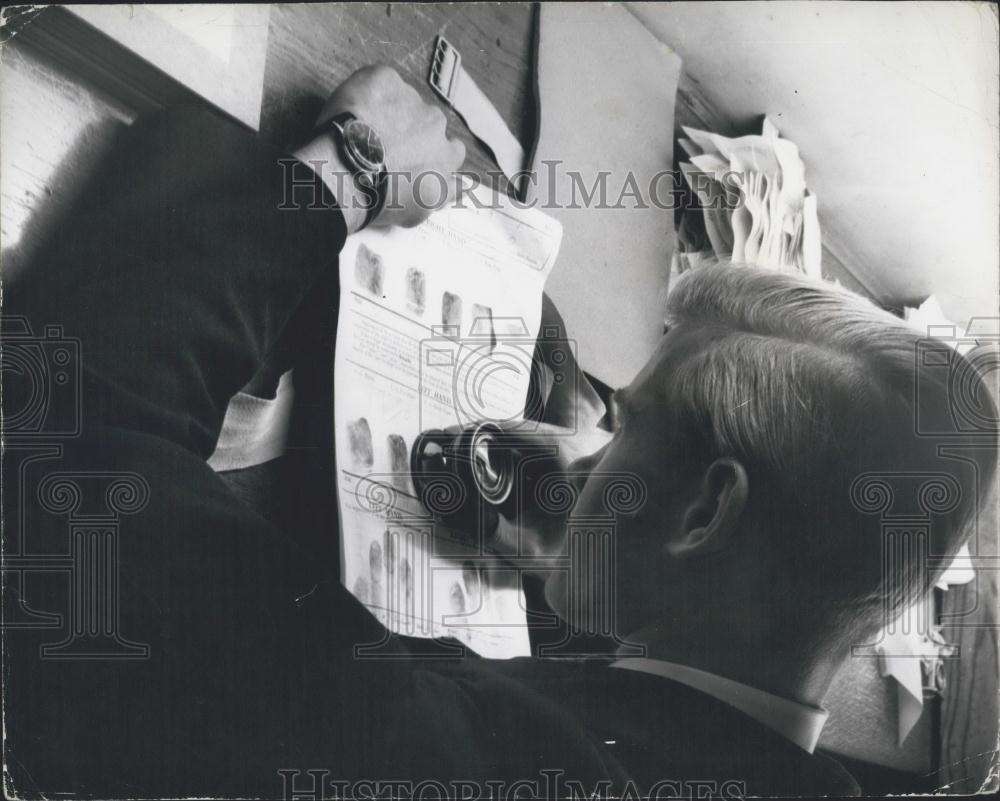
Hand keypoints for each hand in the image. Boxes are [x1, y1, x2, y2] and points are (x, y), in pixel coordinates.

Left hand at [297, 65, 465, 232]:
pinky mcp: (384, 80)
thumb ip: (446, 194)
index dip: (431, 153)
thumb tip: (461, 188)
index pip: (452, 150)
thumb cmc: (382, 199)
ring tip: (365, 130)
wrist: (348, 174)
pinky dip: (369, 93)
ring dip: (390, 111)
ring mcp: (410, 98)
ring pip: (403, 100)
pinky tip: (355, 111)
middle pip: (428, 122)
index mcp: (446, 154)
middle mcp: (435, 123)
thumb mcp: (421, 210)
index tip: (415, 160)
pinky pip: (379, 81)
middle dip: (411, 131)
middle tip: (386, 145)